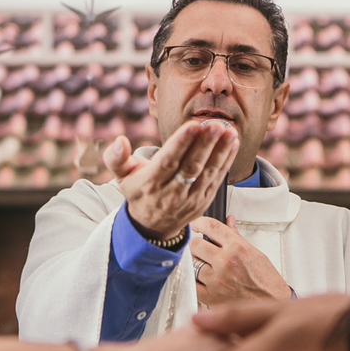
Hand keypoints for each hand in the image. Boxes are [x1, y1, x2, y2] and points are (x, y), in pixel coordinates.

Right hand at [104, 121, 237, 239]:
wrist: (153, 226)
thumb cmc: (139, 191)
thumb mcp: (121, 176)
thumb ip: (116, 158)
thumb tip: (119, 141)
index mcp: (151, 183)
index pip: (167, 162)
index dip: (180, 144)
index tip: (192, 125)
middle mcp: (172, 192)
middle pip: (191, 167)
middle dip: (205, 145)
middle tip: (215, 125)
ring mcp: (190, 198)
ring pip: (207, 173)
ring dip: (220, 151)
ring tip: (228, 131)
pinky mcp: (204, 200)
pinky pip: (217, 179)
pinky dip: (226, 160)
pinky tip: (232, 143)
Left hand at [191, 216, 289, 305]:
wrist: (272, 305)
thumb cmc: (267, 282)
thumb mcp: (255, 253)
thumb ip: (236, 237)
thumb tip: (229, 222)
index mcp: (238, 248)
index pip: (211, 227)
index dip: (199, 222)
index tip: (196, 224)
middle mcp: (225, 262)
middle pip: (195, 245)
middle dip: (197, 245)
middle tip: (201, 249)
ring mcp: (216, 280)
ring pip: (191, 264)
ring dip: (196, 263)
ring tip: (205, 266)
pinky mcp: (210, 297)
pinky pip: (191, 283)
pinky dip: (194, 280)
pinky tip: (201, 280)